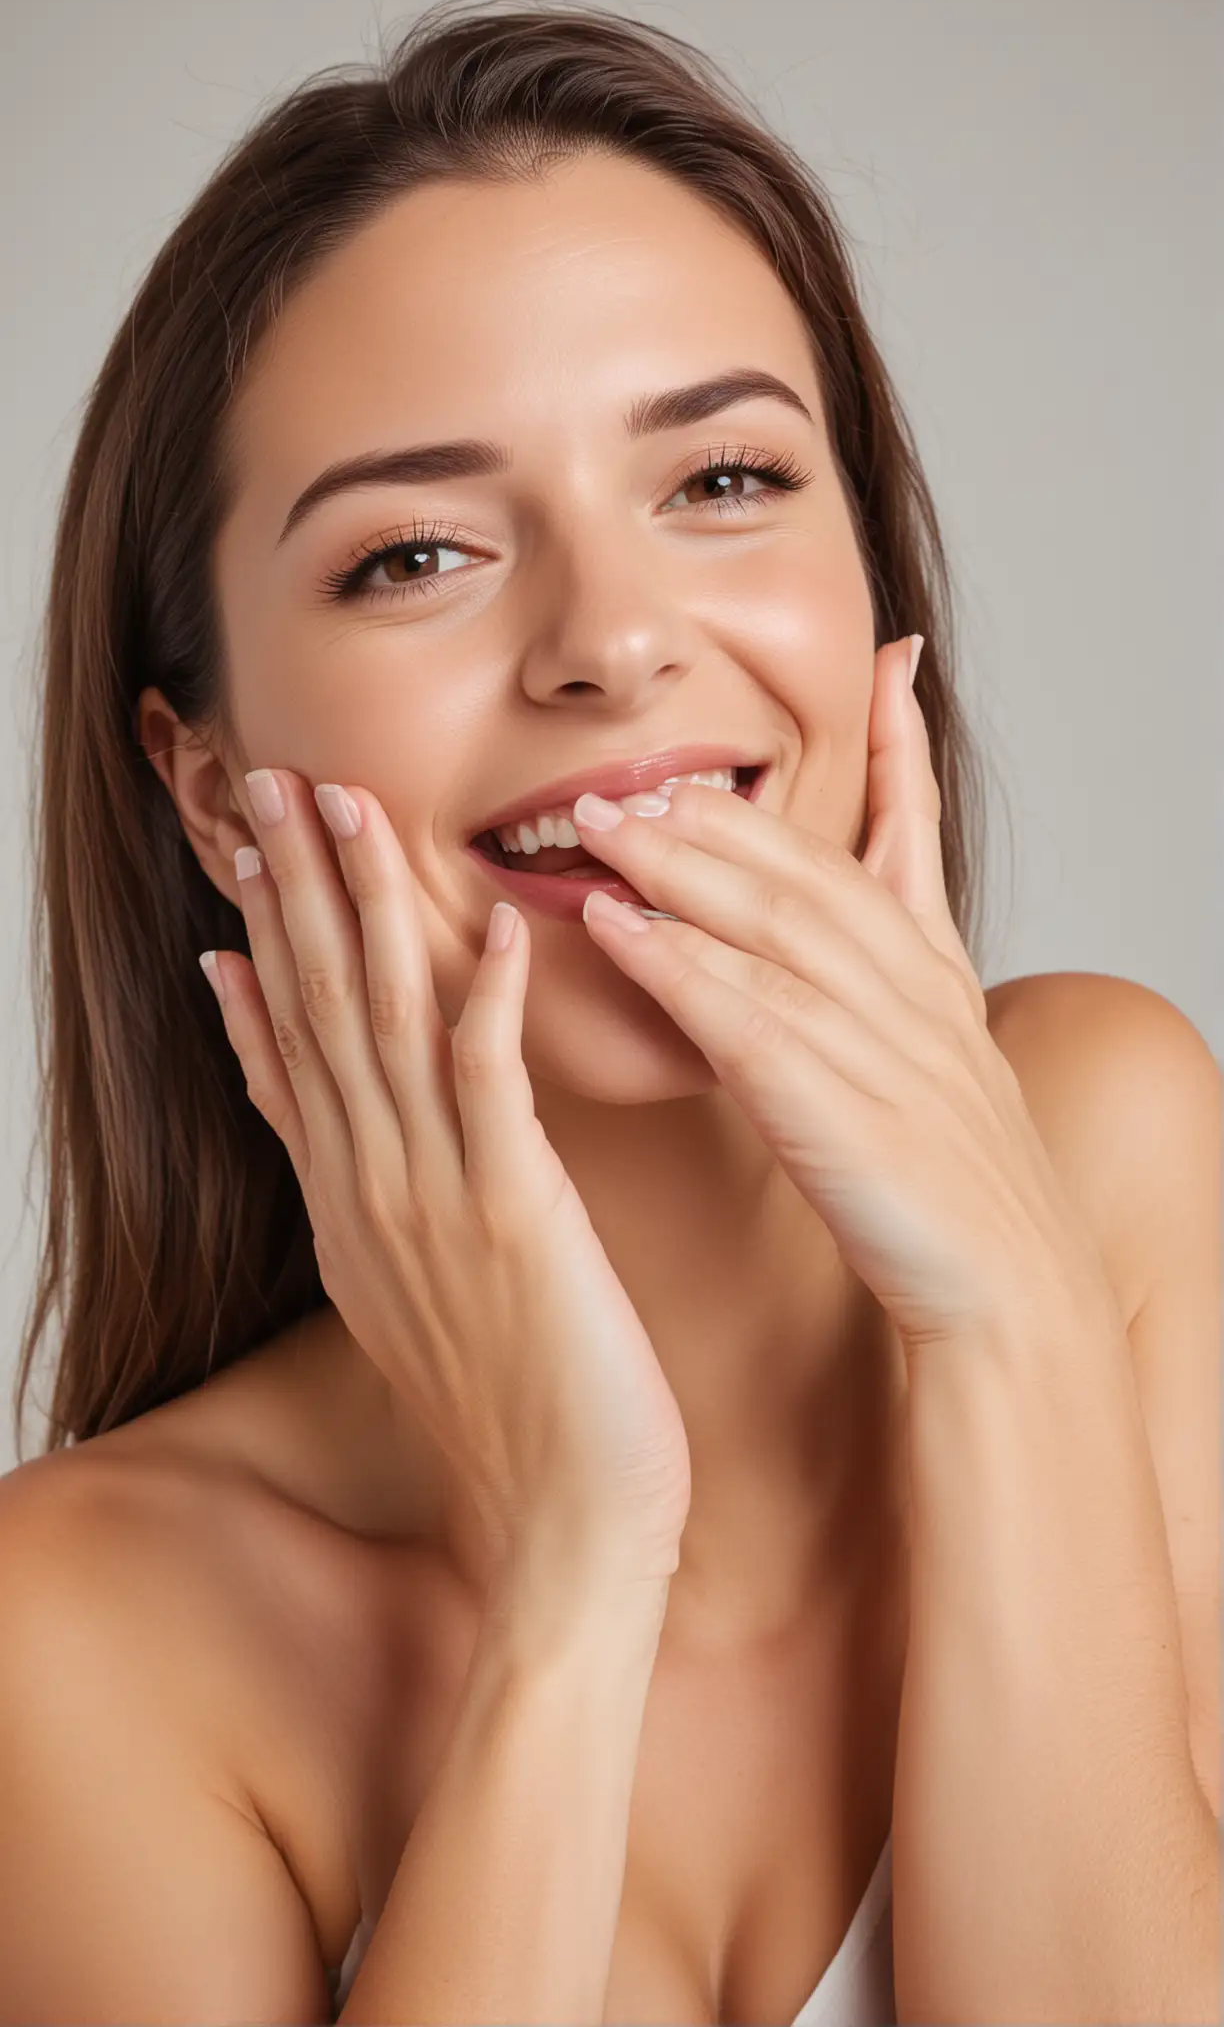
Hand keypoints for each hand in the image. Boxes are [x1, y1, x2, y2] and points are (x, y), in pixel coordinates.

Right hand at [200, 772, 691, 1598]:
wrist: (560, 1525)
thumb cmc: (514, 1407)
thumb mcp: (406, 1290)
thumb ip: (367, 1194)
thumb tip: (328, 1124)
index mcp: (348, 1201)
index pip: (287, 1043)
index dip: (262, 938)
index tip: (239, 850)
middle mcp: (369, 1188)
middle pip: (316, 1010)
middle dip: (291, 889)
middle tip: (270, 783)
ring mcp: (431, 1201)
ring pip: (384, 1024)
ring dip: (367, 908)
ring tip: (352, 809)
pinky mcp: (513, 1218)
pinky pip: (490, 1088)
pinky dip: (485, 1004)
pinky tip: (493, 927)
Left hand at [572, 636, 1107, 1347]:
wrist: (1007, 1288)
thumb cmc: (949, 1173)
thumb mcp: (941, 1046)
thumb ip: (898, 967)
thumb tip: (866, 909)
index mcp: (936, 972)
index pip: (895, 840)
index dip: (879, 755)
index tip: (860, 677)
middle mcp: (912, 992)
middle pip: (805, 873)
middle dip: (713, 815)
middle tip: (627, 775)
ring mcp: (881, 1047)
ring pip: (771, 929)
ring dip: (679, 870)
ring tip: (597, 826)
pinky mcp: (839, 1111)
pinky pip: (745, 1020)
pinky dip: (677, 967)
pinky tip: (614, 932)